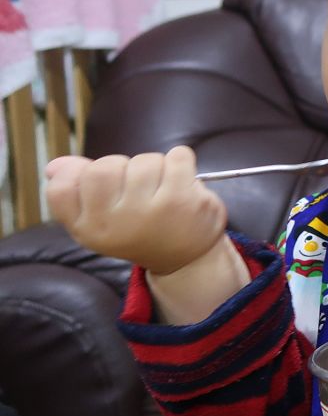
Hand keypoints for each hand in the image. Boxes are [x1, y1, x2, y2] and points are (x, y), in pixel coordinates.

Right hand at [46, 147, 227, 274]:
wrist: (185, 259)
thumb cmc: (138, 230)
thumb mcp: (100, 220)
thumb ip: (75, 190)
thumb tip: (54, 167)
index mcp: (87, 229)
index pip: (60, 187)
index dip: (79, 176)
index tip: (103, 187)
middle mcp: (114, 224)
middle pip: (102, 167)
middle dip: (122, 168)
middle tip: (137, 187)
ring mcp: (148, 212)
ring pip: (143, 160)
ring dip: (155, 166)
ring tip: (161, 188)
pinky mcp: (181, 201)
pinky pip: (176, 156)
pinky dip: (180, 161)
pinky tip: (181, 181)